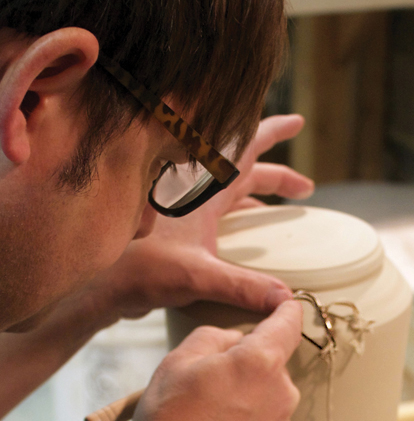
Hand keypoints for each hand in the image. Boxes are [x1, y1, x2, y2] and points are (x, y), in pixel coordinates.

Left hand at [90, 115, 312, 325]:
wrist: (101, 285)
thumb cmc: (137, 270)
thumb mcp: (198, 276)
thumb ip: (243, 286)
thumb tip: (285, 298)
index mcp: (201, 188)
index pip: (243, 148)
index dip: (272, 131)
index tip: (298, 122)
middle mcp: (193, 192)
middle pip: (244, 170)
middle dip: (277, 176)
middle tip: (305, 188)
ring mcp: (184, 210)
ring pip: (230, 192)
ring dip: (257, 196)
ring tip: (282, 210)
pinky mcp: (177, 229)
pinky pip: (216, 213)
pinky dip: (237, 216)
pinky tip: (246, 234)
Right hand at [123, 300, 301, 420]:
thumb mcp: (178, 361)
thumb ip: (215, 336)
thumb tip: (236, 337)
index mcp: (260, 361)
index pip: (289, 320)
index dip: (282, 308)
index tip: (277, 304)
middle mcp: (282, 390)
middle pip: (273, 357)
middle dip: (246, 358)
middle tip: (206, 377)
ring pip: (268, 388)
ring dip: (245, 389)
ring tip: (207, 409)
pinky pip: (265, 416)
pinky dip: (246, 416)